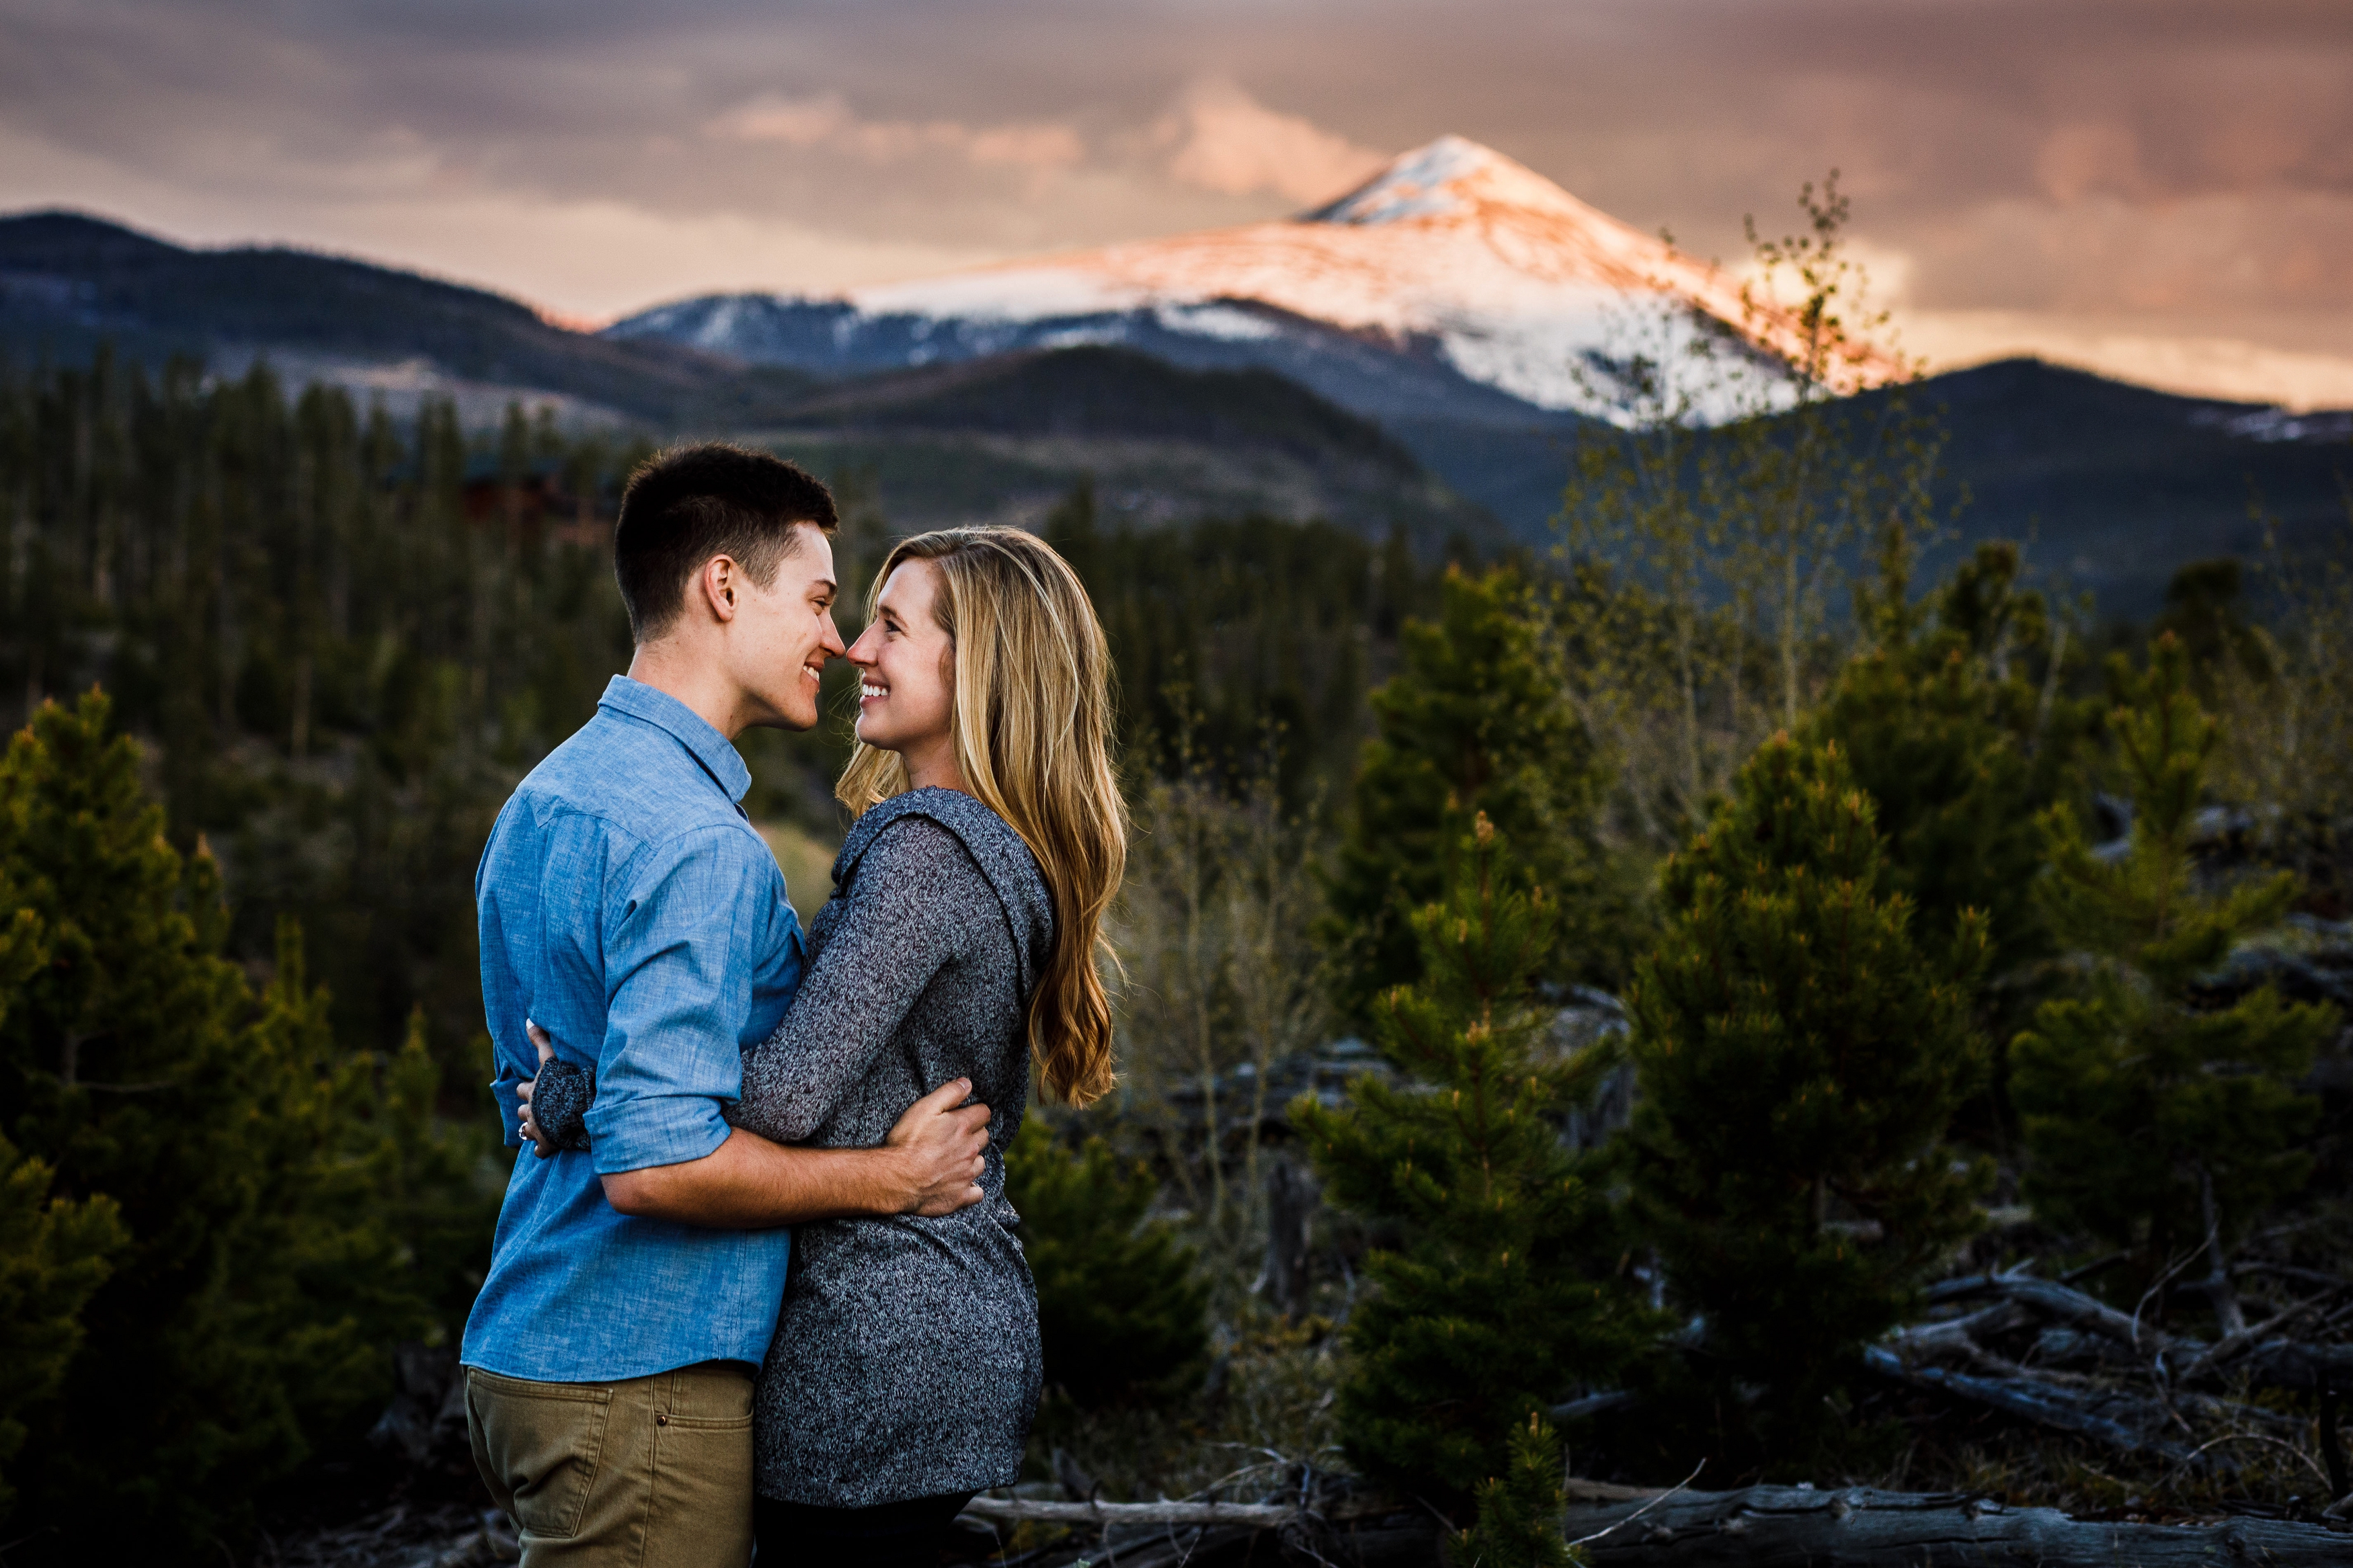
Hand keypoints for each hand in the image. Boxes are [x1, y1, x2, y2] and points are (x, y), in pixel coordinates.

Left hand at [517, 1019, 558, 1158]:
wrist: (572, 1111)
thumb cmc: (562, 1084)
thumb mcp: (549, 1060)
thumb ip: (540, 1041)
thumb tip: (527, 1020)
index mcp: (532, 1092)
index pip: (522, 1089)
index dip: (526, 1089)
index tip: (531, 1089)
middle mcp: (530, 1111)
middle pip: (521, 1112)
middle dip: (527, 1111)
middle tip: (538, 1110)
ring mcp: (537, 1129)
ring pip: (526, 1131)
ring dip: (532, 1130)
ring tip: (542, 1129)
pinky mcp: (546, 1144)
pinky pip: (539, 1151)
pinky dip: (542, 1150)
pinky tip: (549, 1148)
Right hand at [883, 1078, 990, 1216]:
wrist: (896, 1178)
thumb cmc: (907, 1141)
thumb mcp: (924, 1108)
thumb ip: (949, 1093)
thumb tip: (968, 1083)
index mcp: (963, 1127)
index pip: (984, 1113)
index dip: (976, 1111)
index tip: (967, 1114)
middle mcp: (970, 1150)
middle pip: (984, 1136)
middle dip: (975, 1133)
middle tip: (957, 1136)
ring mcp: (967, 1175)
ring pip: (981, 1163)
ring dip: (973, 1159)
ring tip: (956, 1159)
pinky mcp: (960, 1196)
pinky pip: (977, 1192)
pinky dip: (972, 1188)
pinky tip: (961, 1184)